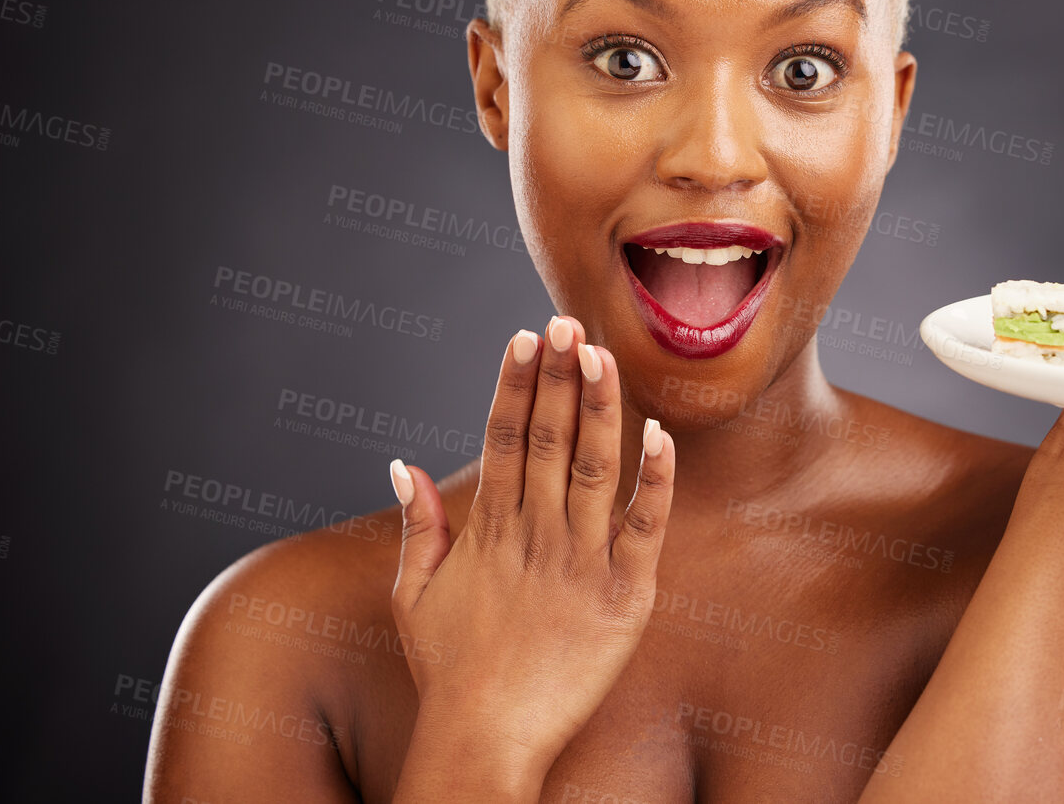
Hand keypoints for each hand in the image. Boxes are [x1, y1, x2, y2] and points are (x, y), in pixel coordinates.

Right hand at [387, 316, 674, 777]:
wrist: (483, 741)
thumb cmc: (449, 674)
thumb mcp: (414, 595)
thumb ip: (417, 524)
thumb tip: (402, 463)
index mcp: (489, 529)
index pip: (504, 436)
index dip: (516, 383)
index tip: (526, 335)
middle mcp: (534, 534)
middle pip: (549, 438)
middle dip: (559, 375)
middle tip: (568, 321)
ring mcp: (579, 562)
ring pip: (594, 467)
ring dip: (599, 407)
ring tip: (602, 353)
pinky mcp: (624, 596)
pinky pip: (645, 527)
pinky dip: (655, 480)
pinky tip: (660, 435)